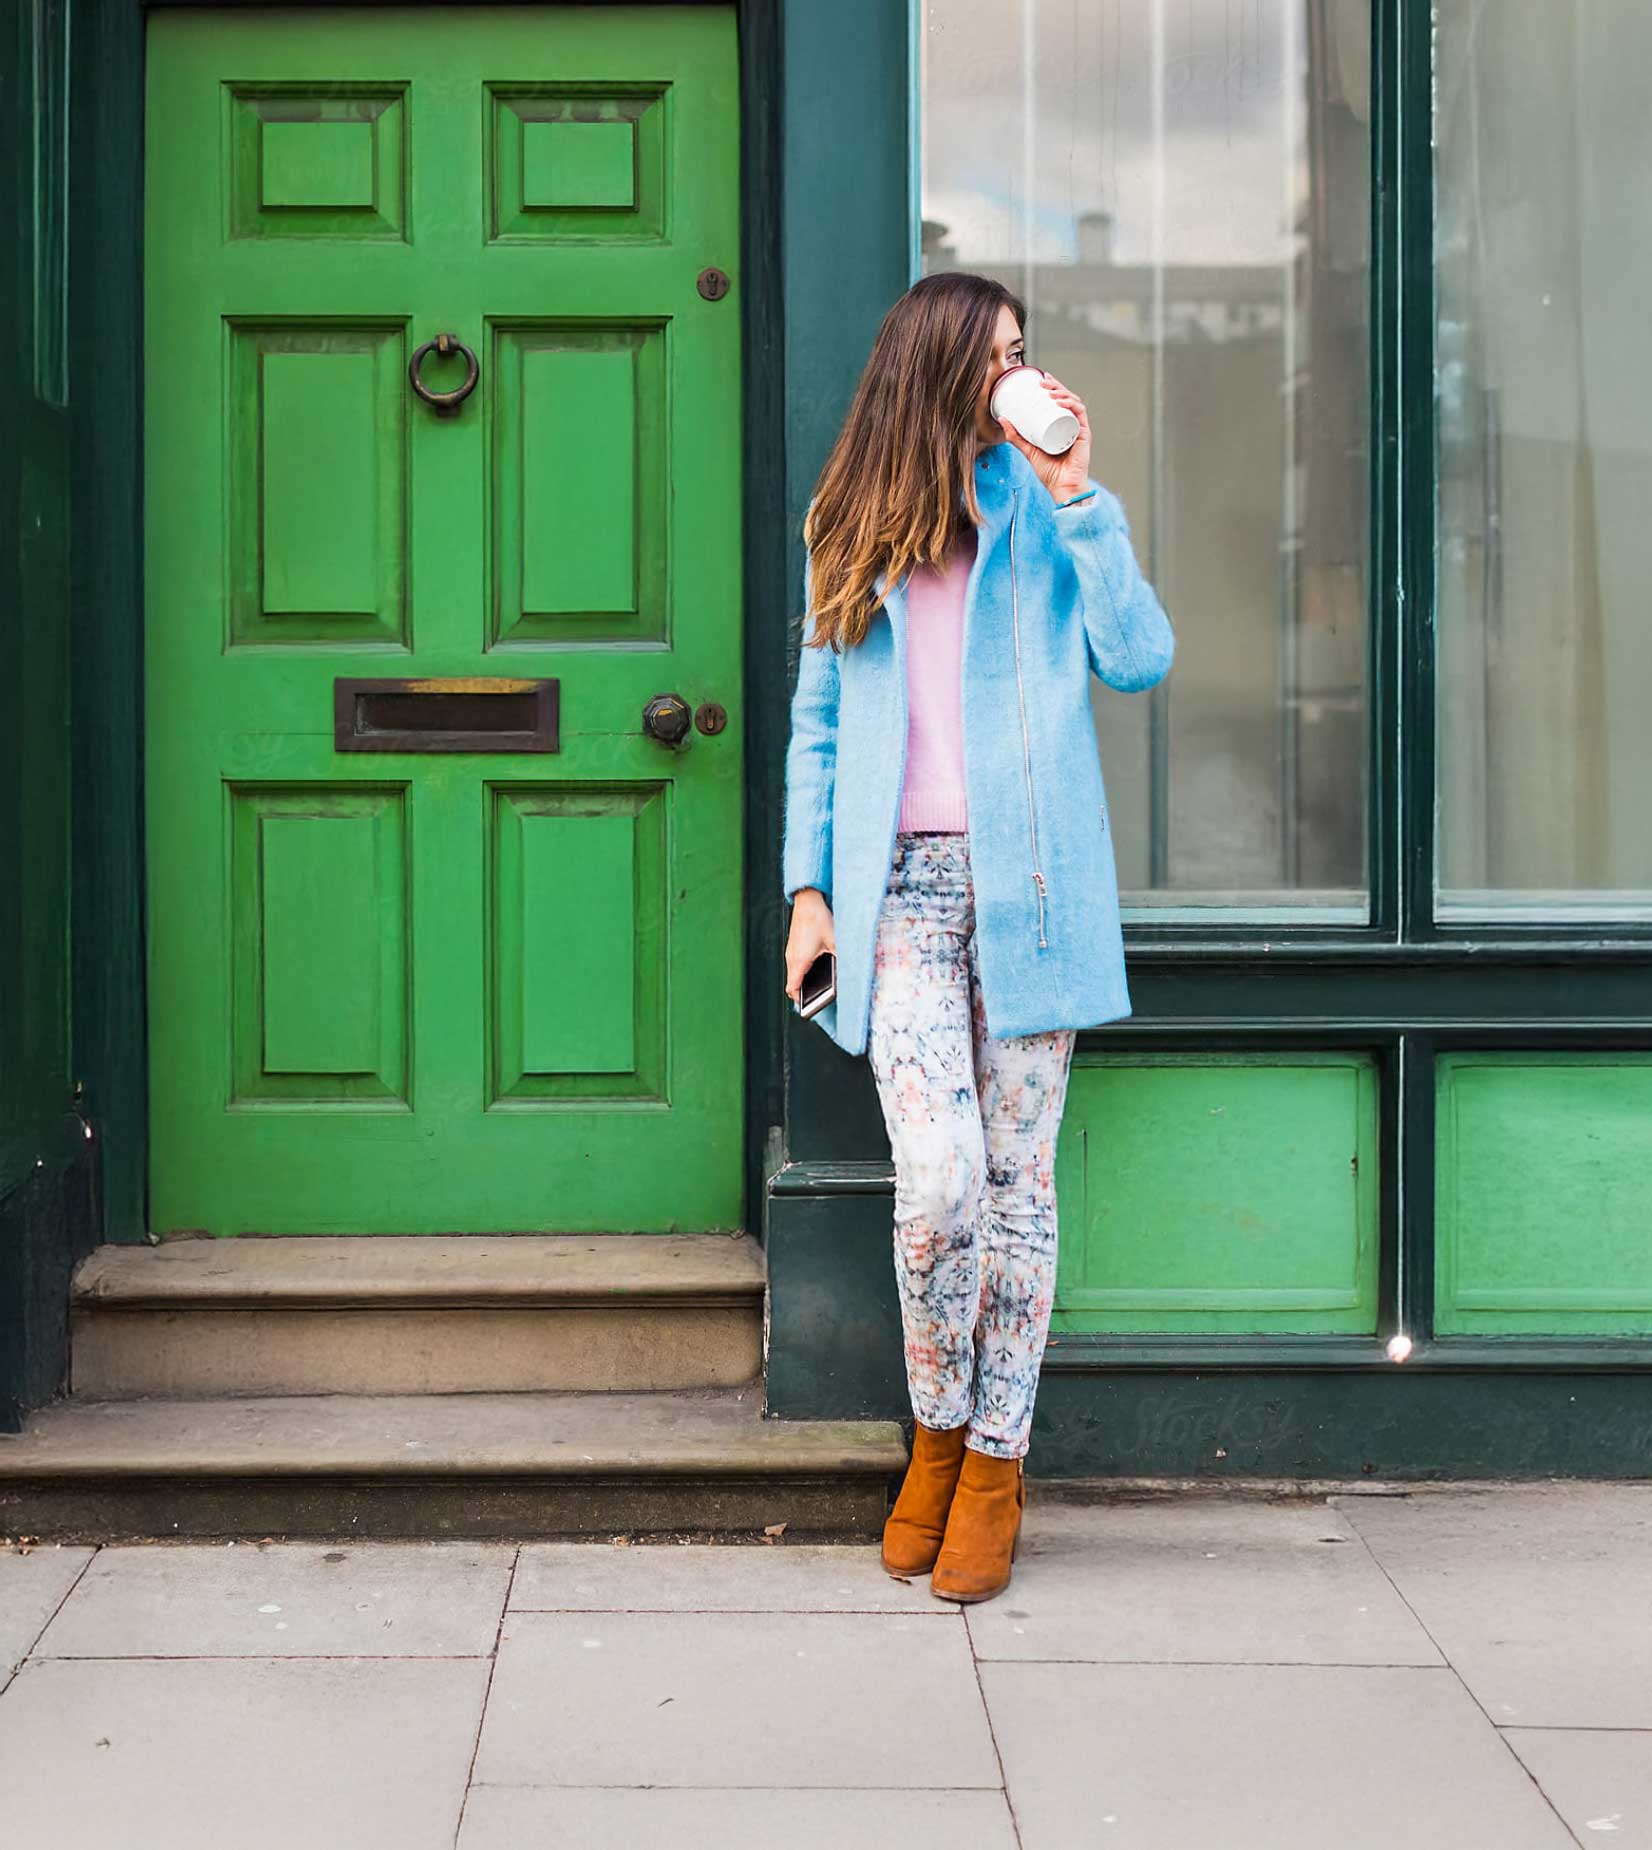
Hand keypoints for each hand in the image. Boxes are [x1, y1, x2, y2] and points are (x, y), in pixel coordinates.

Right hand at [784, 889, 835, 1004]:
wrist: (807, 900)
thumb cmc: (819, 920)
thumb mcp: (835, 942)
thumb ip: (840, 959)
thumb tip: (849, 973)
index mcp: (800, 961)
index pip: (792, 988)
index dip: (800, 1000)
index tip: (809, 1006)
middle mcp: (792, 958)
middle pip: (792, 983)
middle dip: (803, 992)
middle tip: (817, 997)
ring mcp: (791, 951)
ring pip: (793, 973)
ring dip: (802, 980)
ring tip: (817, 984)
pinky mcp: (793, 945)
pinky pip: (795, 964)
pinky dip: (802, 970)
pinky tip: (815, 967)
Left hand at [997, 373, 1091, 504]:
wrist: (1061, 487)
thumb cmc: (1049, 472)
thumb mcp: (1028, 450)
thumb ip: (1015, 436)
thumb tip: (1002, 419)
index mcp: (1060, 426)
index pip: (1058, 401)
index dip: (1052, 388)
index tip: (1040, 380)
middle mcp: (1070, 424)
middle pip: (1066, 398)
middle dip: (1055, 386)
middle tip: (1042, 381)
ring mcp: (1077, 428)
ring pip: (1073, 402)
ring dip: (1062, 392)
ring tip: (1049, 390)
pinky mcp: (1083, 434)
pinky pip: (1079, 413)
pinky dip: (1071, 404)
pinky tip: (1061, 401)